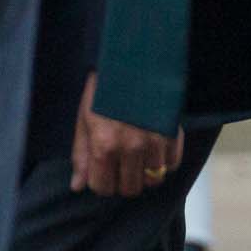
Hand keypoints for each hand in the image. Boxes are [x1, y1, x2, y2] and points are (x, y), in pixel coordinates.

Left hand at [71, 73, 183, 197]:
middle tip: (122, 167)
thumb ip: (81, 155)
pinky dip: (165, 162)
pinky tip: (156, 150)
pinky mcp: (173, 132)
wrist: (135, 61)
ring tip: (140, 159)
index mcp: (103, 145)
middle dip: (123, 181)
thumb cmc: (105, 91)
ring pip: (153, 179)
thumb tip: (77, 186)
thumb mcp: (85, 120)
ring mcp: (154, 141)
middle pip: (129, 188)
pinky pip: (172, 164)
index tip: (104, 172)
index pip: (103, 187)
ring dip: (145, 173)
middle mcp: (130, 147)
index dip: (101, 183)